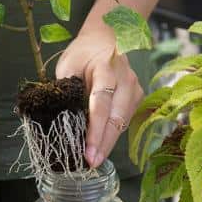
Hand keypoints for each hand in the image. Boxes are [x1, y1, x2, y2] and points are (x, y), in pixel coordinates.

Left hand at [55, 20, 143, 167]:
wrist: (106, 38)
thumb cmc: (83, 53)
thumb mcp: (68, 66)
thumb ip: (67, 91)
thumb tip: (64, 123)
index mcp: (105, 68)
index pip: (101, 103)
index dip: (95, 130)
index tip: (87, 151)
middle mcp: (125, 78)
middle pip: (116, 117)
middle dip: (103, 144)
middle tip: (91, 164)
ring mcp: (135, 88)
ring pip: (123, 122)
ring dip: (108, 142)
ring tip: (93, 159)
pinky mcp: (137, 97)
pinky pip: (125, 120)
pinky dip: (113, 135)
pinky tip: (101, 146)